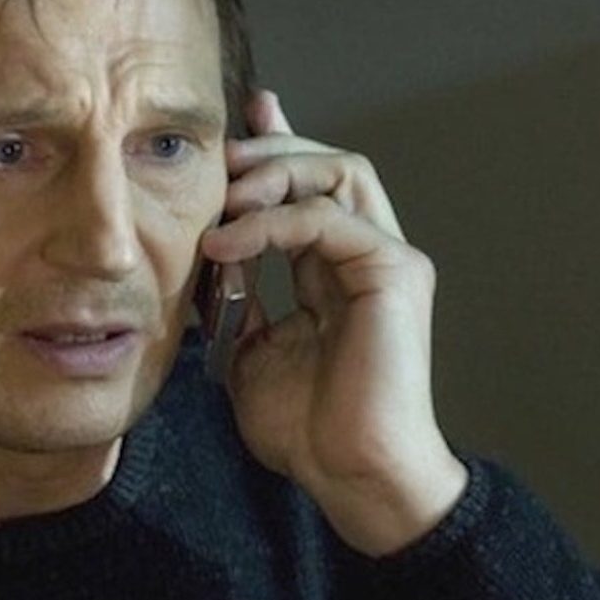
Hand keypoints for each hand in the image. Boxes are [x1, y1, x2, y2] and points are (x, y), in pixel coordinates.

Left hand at [202, 89, 467, 556]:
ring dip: (274, 172)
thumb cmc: (307, 426)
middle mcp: (367, 253)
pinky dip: (272, 221)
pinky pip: (328, 218)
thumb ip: (235, 300)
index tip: (231, 127)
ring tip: (223, 195)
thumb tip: (204, 259)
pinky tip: (227, 244)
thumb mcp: (247, 351)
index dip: (276, 149)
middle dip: (271, 149)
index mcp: (333, 268)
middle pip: (329, 163)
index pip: (310, 188)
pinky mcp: (394, 271)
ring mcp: (387, 258)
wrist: (350, 473)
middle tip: (220, 157)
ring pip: (339, 171)